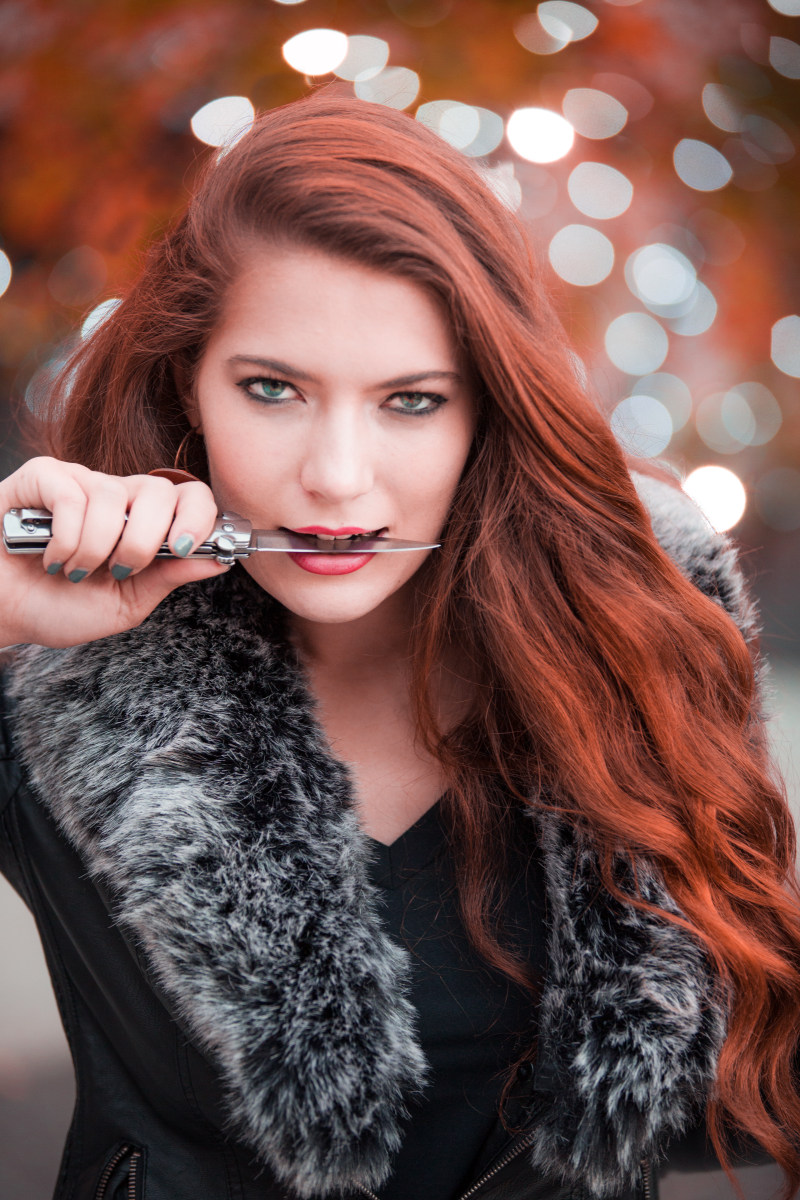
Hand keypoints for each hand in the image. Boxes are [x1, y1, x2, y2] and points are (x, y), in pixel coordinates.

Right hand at [0, 456, 229, 648]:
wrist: (5, 613)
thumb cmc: (60, 607)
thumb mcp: (128, 602)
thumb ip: (170, 577)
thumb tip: (221, 560)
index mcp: (143, 523)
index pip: (190, 496)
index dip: (197, 517)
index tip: (182, 547)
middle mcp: (116, 497)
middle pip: (160, 490)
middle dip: (143, 540)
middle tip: (121, 571)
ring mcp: (79, 482)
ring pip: (111, 496)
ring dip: (95, 548)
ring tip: (74, 571)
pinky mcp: (41, 478)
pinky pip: (70, 493)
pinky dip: (65, 535)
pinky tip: (52, 556)